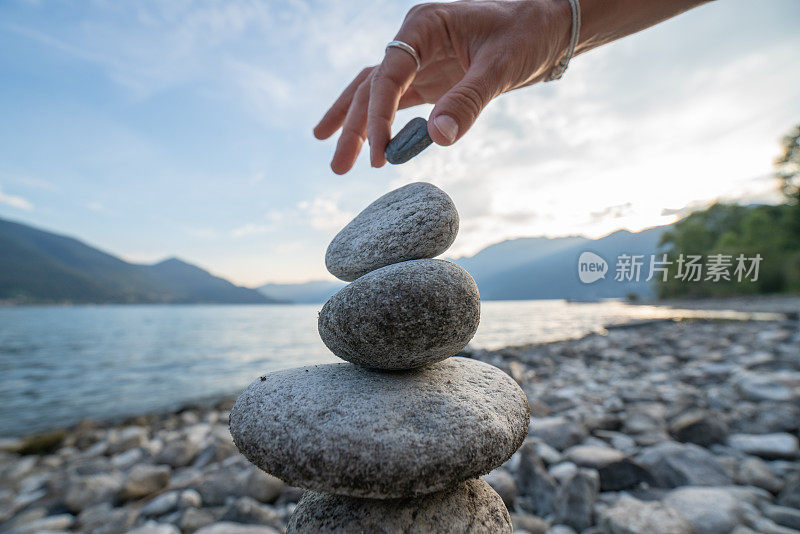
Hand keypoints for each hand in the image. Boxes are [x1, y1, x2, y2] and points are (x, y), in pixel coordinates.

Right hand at [314, 0, 570, 173]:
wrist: (548, 26)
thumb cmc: (527, 34)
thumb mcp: (501, 67)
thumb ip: (468, 101)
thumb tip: (437, 139)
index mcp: (425, 25)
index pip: (389, 74)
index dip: (379, 115)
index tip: (380, 152)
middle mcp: (414, 40)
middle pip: (371, 85)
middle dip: (353, 127)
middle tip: (339, 167)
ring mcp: (419, 60)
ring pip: (375, 94)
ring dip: (356, 128)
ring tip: (338, 164)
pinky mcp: (430, 79)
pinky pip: (396, 103)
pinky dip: (379, 124)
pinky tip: (366, 146)